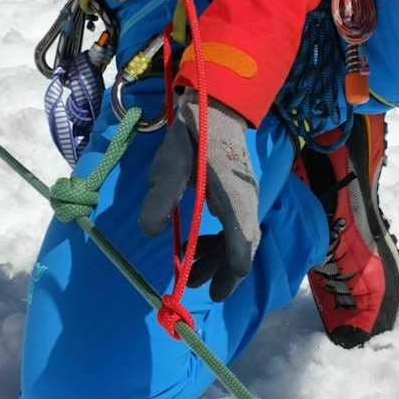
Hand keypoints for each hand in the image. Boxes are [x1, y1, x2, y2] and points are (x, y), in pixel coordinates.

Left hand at [140, 87, 259, 300]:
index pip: (242, 249)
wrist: (216, 104)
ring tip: (191, 266)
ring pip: (241, 238)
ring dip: (218, 256)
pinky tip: (198, 240)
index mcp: (234, 200)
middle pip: (242, 249)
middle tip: (192, 282)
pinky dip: (221, 240)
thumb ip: (160, 197)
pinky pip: (238, 225)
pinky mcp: (242, 192)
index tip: (213, 294)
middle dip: (221, 271)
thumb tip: (150, 231)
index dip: (229, 277)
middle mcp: (248, 202)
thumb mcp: (169, 163)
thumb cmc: (193, 133)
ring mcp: (248, 197)